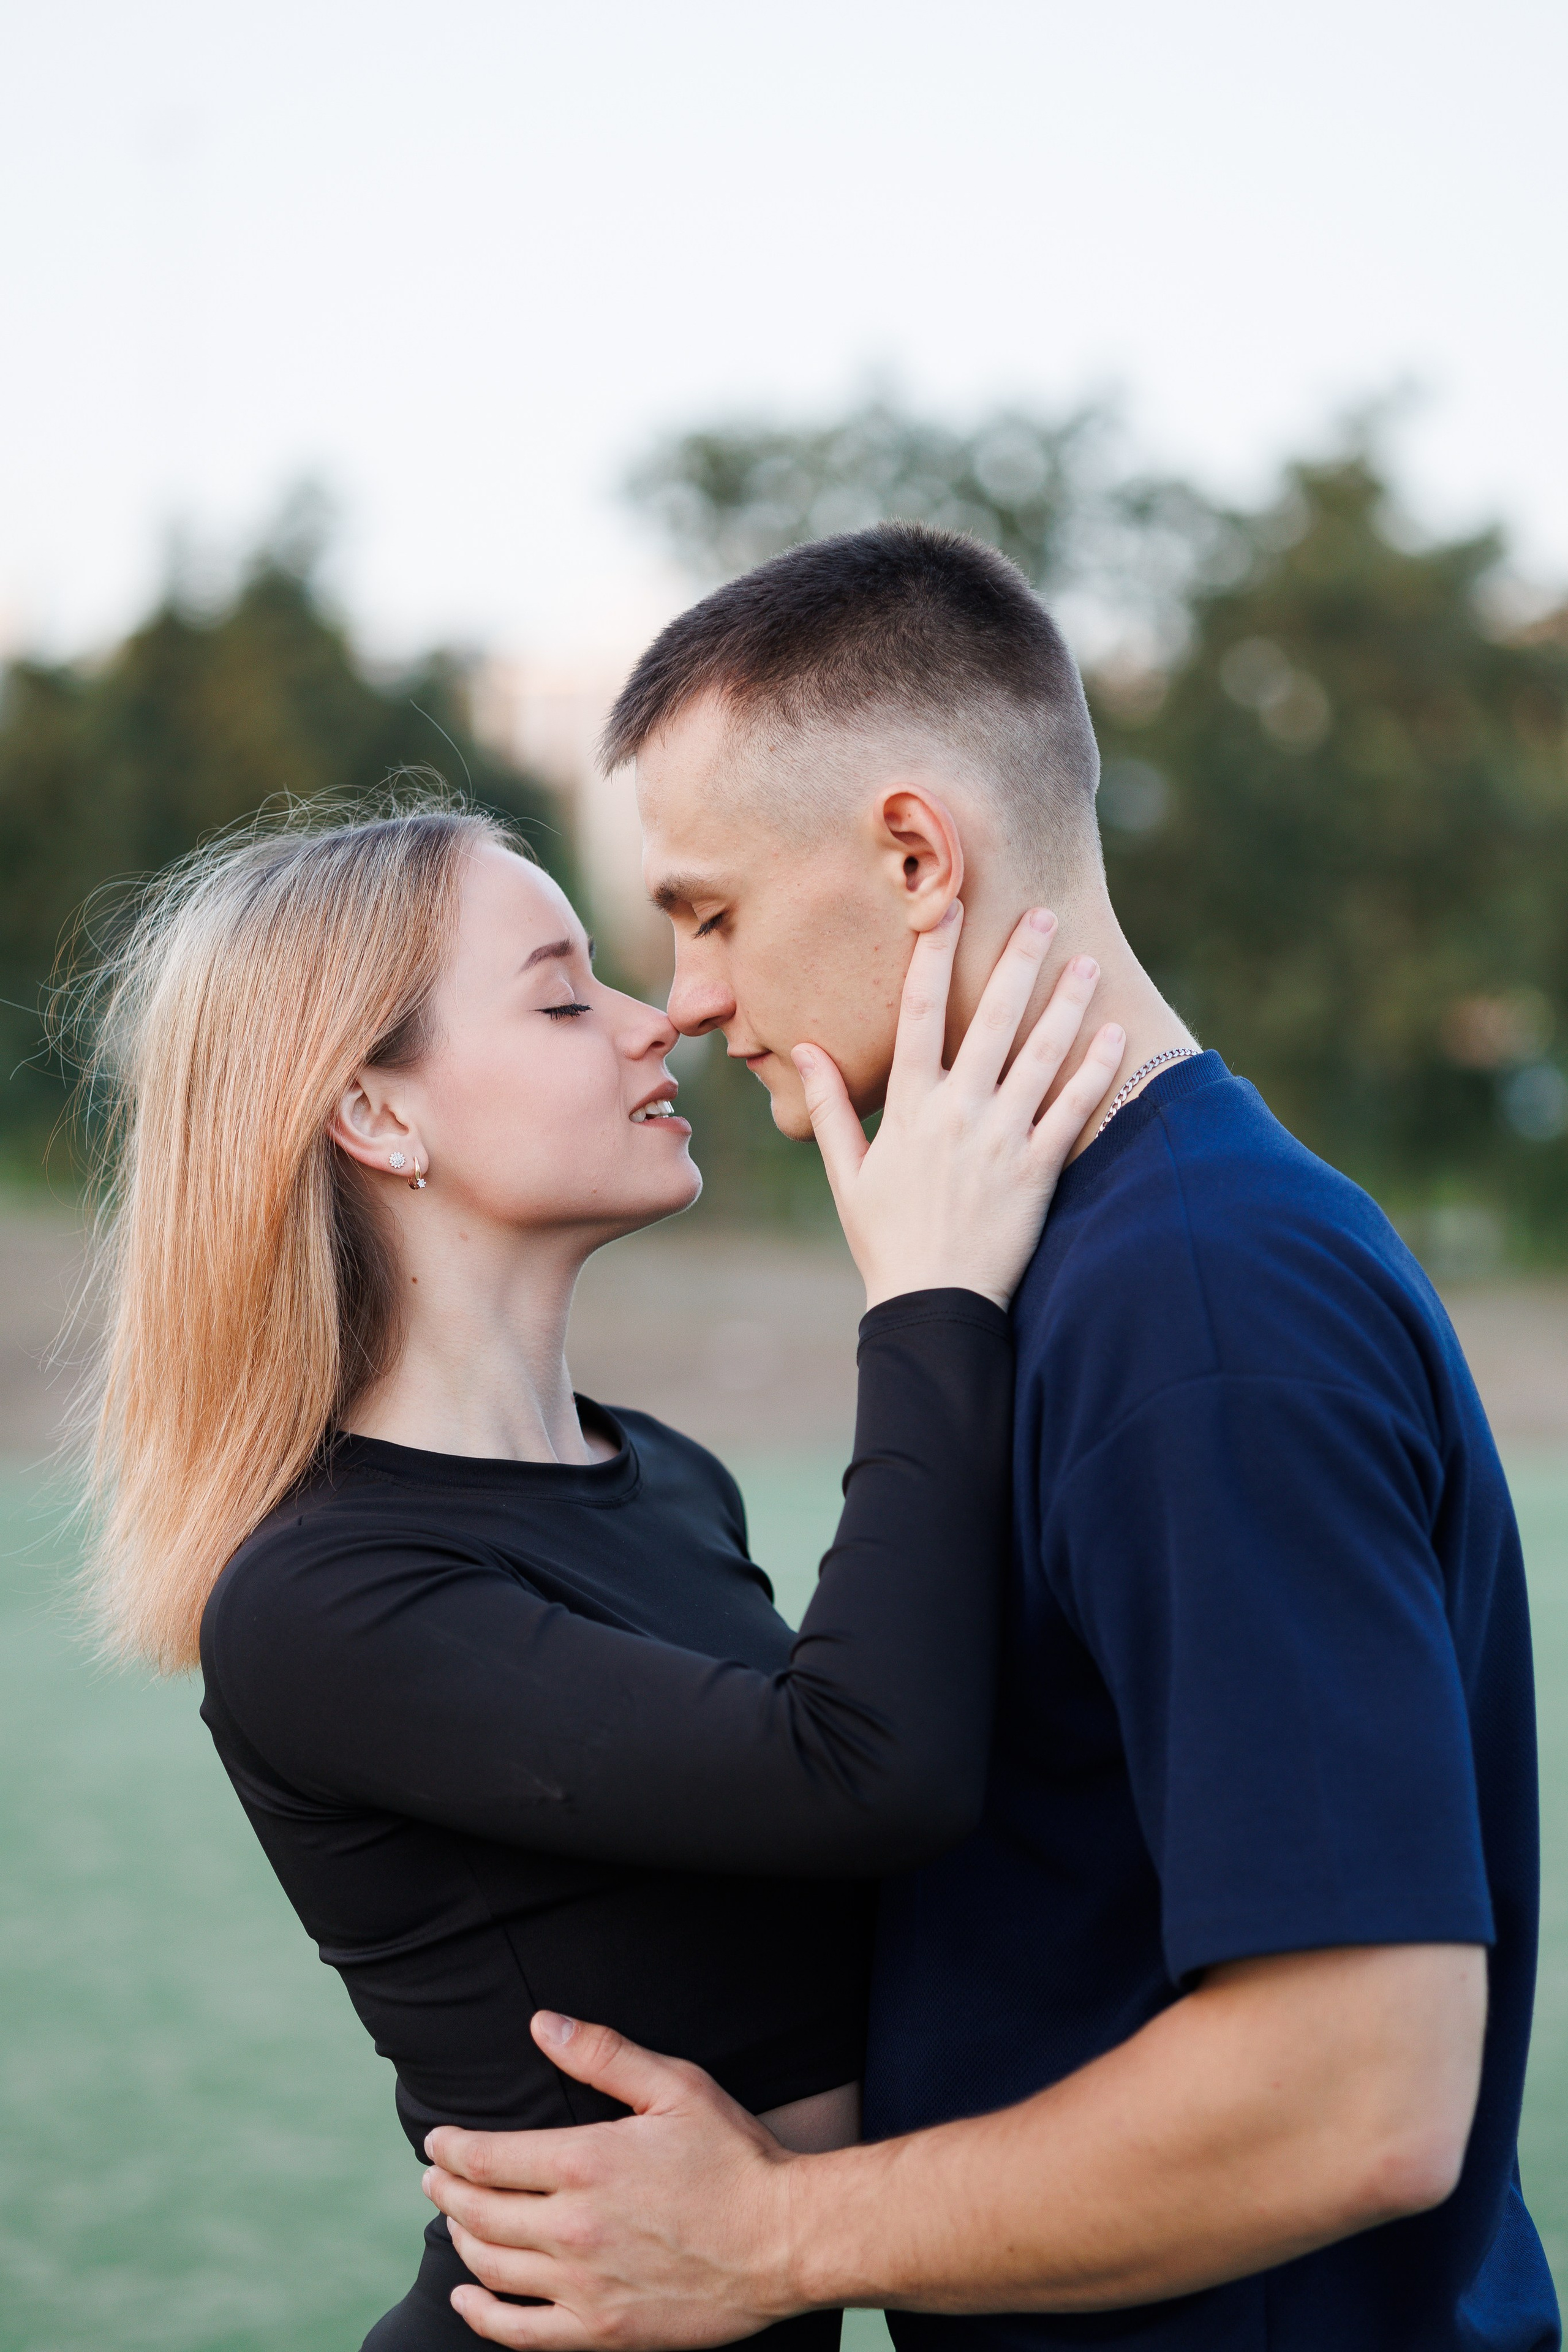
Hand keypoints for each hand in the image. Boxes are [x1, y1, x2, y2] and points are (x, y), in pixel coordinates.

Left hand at [422, 2011, 799, 2348]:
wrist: (784, 2240)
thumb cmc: (734, 2157)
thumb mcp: (675, 2086)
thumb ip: (603, 2053)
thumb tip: (541, 2023)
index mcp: (586, 2163)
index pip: (489, 2158)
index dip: (452, 2149)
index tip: (437, 2142)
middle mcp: (573, 2228)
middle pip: (479, 2212)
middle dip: (447, 2190)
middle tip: (436, 2175)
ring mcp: (583, 2286)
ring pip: (491, 2267)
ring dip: (460, 2239)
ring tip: (455, 2218)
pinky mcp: (601, 2330)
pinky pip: (519, 2331)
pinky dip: (481, 2316)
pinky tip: (468, 2298)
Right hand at [793, 904, 1122, 1310]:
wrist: (934, 1304)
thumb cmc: (887, 1239)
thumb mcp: (847, 1174)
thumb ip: (829, 1108)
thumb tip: (804, 1050)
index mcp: (909, 1107)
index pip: (918, 1013)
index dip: (933, 954)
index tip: (948, 906)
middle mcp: (957, 1112)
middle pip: (991, 1018)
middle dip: (1020, 960)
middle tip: (1045, 914)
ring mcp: (1001, 1139)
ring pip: (1042, 1056)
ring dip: (1067, 1004)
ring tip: (1089, 963)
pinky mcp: (1038, 1170)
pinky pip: (1074, 1110)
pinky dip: (1098, 1071)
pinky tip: (1115, 1036)